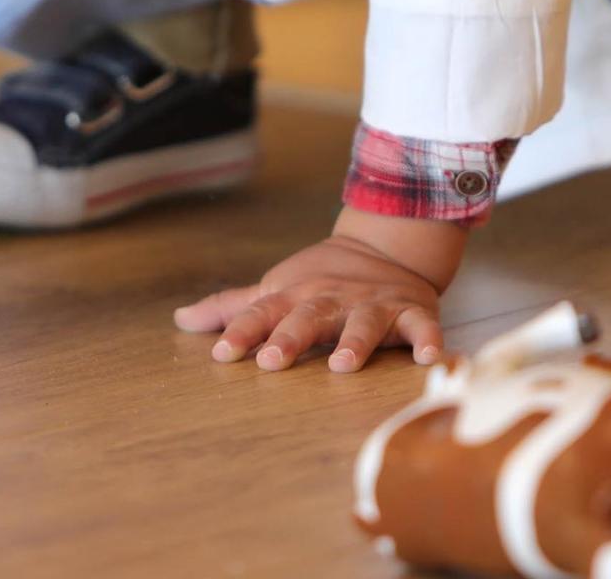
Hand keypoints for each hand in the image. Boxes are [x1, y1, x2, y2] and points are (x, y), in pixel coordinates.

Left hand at [175, 209, 467, 372]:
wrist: (387, 244)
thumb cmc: (322, 279)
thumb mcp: (278, 288)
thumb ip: (234, 308)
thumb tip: (180, 320)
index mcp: (296, 296)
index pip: (263, 311)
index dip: (243, 331)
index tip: (222, 353)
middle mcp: (332, 300)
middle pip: (309, 317)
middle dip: (291, 337)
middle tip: (273, 361)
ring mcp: (373, 305)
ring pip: (363, 323)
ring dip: (355, 342)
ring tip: (343, 366)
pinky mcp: (411, 312)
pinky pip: (422, 326)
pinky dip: (428, 340)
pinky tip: (431, 359)